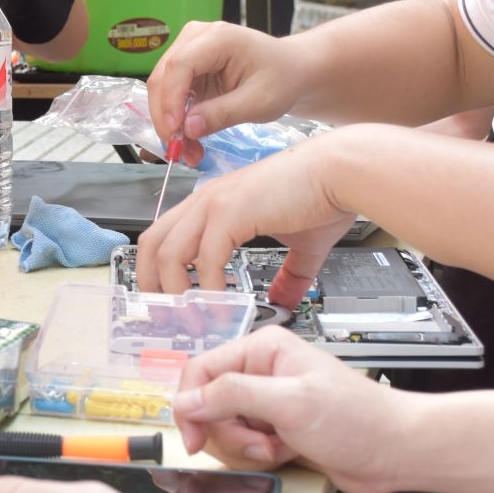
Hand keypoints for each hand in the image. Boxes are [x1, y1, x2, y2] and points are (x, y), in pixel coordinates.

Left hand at [136, 134, 354, 300]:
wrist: (343, 172)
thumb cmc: (325, 195)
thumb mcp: (302, 245)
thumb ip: (288, 274)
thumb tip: (285, 299)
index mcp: (215, 203)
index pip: (166, 236)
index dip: (158, 271)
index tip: (168, 301)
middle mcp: (207, 200)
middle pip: (152, 243)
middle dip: (151, 283)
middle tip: (166, 316)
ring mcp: (214, 204)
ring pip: (168, 253)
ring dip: (176, 293)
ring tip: (193, 320)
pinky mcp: (230, 212)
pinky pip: (204, 259)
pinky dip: (208, 288)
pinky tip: (221, 306)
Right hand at [146, 20, 299, 166]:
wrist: (290, 71)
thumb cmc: (282, 79)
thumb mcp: (259, 102)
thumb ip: (223, 114)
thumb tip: (188, 128)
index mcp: (219, 37)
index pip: (180, 65)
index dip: (171, 99)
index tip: (174, 131)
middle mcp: (197, 38)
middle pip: (163, 77)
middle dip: (166, 118)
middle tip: (178, 150)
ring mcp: (189, 51)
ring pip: (162, 89)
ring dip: (170, 123)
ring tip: (188, 151)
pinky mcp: (188, 68)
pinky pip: (171, 96)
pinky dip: (176, 121)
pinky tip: (189, 140)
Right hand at [173, 326, 414, 492]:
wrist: (394, 451)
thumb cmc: (358, 418)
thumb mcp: (290, 403)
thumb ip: (233, 396)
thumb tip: (186, 400)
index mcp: (263, 349)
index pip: (200, 371)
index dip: (191, 406)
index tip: (194, 437)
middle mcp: (261, 371)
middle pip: (209, 405)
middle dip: (229, 433)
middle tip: (258, 443)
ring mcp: (268, 401)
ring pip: (224, 428)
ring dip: (246, 447)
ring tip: (278, 447)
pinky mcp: (275, 427)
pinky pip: (244, 444)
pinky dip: (259, 455)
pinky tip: (286, 451)